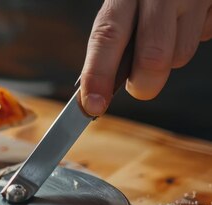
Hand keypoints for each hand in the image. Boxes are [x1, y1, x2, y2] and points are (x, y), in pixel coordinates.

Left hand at [80, 0, 211, 115]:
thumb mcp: (125, 1)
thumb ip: (114, 36)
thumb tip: (96, 90)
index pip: (107, 36)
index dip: (98, 74)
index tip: (92, 105)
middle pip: (152, 57)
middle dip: (143, 84)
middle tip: (139, 88)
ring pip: (180, 56)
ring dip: (171, 57)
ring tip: (168, 32)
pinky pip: (204, 36)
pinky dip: (194, 35)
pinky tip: (188, 18)